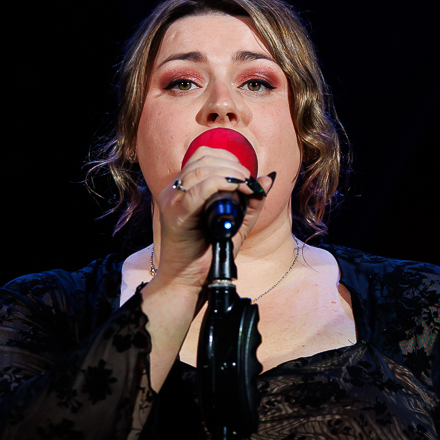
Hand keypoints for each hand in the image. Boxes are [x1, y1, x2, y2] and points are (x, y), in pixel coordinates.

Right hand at [149, 146, 264, 284]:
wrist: (187, 283)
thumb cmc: (207, 257)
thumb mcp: (236, 227)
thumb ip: (251, 204)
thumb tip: (267, 179)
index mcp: (184, 190)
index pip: (203, 156)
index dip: (228, 158)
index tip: (247, 175)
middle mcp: (174, 191)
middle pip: (204, 158)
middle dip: (233, 165)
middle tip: (250, 182)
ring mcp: (172, 201)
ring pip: (202, 169)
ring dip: (230, 173)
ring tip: (246, 186)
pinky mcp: (176, 214)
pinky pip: (199, 189)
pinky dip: (221, 184)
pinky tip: (237, 190)